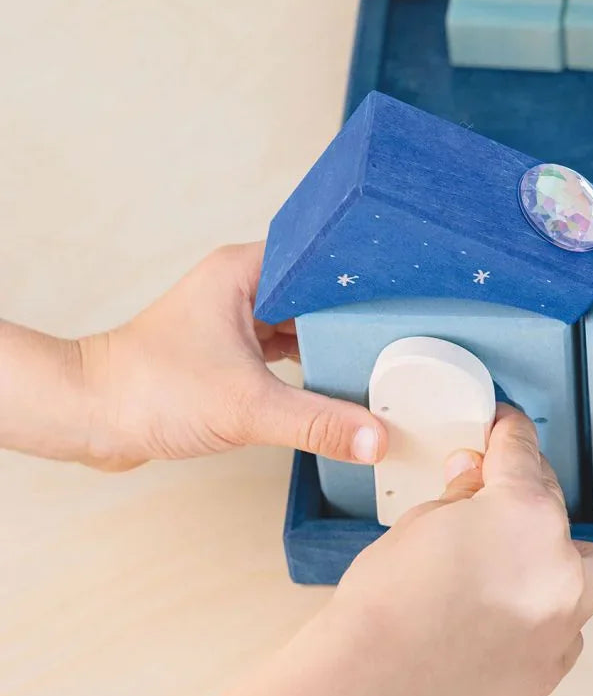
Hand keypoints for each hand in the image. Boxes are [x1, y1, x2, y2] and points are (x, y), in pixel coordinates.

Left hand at [75, 242, 384, 470]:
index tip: (399, 288)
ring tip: (376, 352)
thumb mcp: (247, 407)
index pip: (319, 256)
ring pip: (301, 319)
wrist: (89, 418)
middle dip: (352, 310)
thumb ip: (317, 423)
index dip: (359, 272)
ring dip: (330, 339)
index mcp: (244, 271)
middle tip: (399, 324)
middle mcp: (240, 285)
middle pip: (316, 289)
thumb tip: (375, 439)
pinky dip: (308, 361)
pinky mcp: (229, 349)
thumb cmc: (146, 391)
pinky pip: (284, 346)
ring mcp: (234, 316)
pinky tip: (336, 378)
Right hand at [302, 405, 592, 695]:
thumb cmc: (385, 605)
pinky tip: (511, 611)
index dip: (509, 432)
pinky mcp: (551, 666)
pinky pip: (570, 625)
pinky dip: (551, 612)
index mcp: (525, 513)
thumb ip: (463, 493)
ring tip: (521, 557)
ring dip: (565, 554)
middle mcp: (558, 564)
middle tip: (491, 499)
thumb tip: (477, 476)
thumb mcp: (420, 520)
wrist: (366, 687)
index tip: (506, 429)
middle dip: (525, 494)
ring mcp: (561, 620)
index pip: (524, 452)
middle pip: (556, 502)